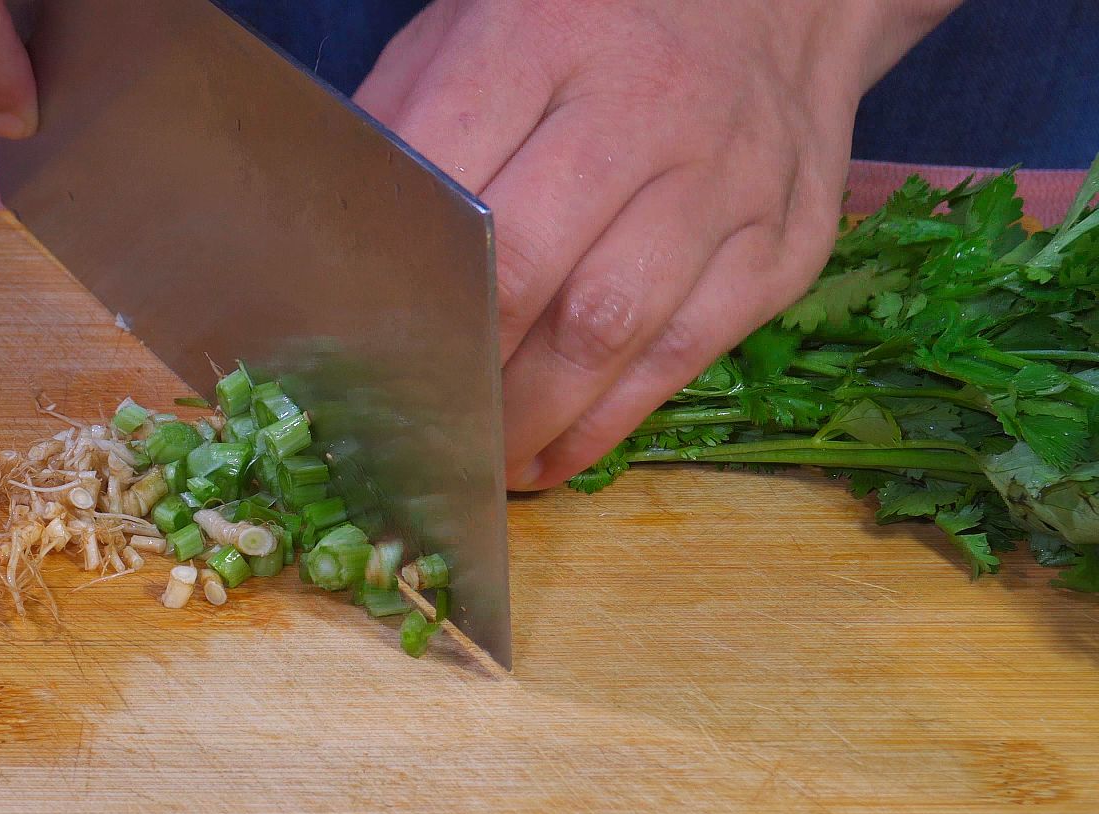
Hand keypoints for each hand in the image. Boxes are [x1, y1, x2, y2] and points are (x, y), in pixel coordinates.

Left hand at [355, 0, 959, 488]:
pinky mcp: (781, 245)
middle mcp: (644, 107)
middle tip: (411, 426)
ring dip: (529, 418)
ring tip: (475, 462)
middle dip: (458, 369)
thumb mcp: (476, 28)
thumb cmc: (590, 24)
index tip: (357, 353)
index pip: (446, 182)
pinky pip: (684, 357)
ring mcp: (726, 179)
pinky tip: (553, 456)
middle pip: (527, 270)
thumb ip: (409, 123)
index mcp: (542, 38)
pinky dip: (606, 424)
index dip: (396, 286)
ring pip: (611, 329)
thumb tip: (338, 250)